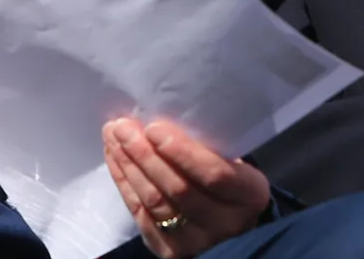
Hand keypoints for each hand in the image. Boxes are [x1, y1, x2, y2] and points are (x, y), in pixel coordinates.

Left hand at [103, 118, 270, 258]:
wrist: (230, 225)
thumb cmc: (231, 179)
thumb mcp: (235, 161)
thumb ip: (212, 147)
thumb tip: (166, 118)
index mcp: (249, 195)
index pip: (214, 175)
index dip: (182, 152)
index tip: (154, 128)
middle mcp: (226, 224)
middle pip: (178, 189)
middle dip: (145, 155)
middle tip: (123, 126)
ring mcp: (196, 241)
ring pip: (155, 202)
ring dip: (129, 166)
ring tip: (114, 137)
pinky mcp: (170, 250)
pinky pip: (140, 215)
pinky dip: (124, 183)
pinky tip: (115, 159)